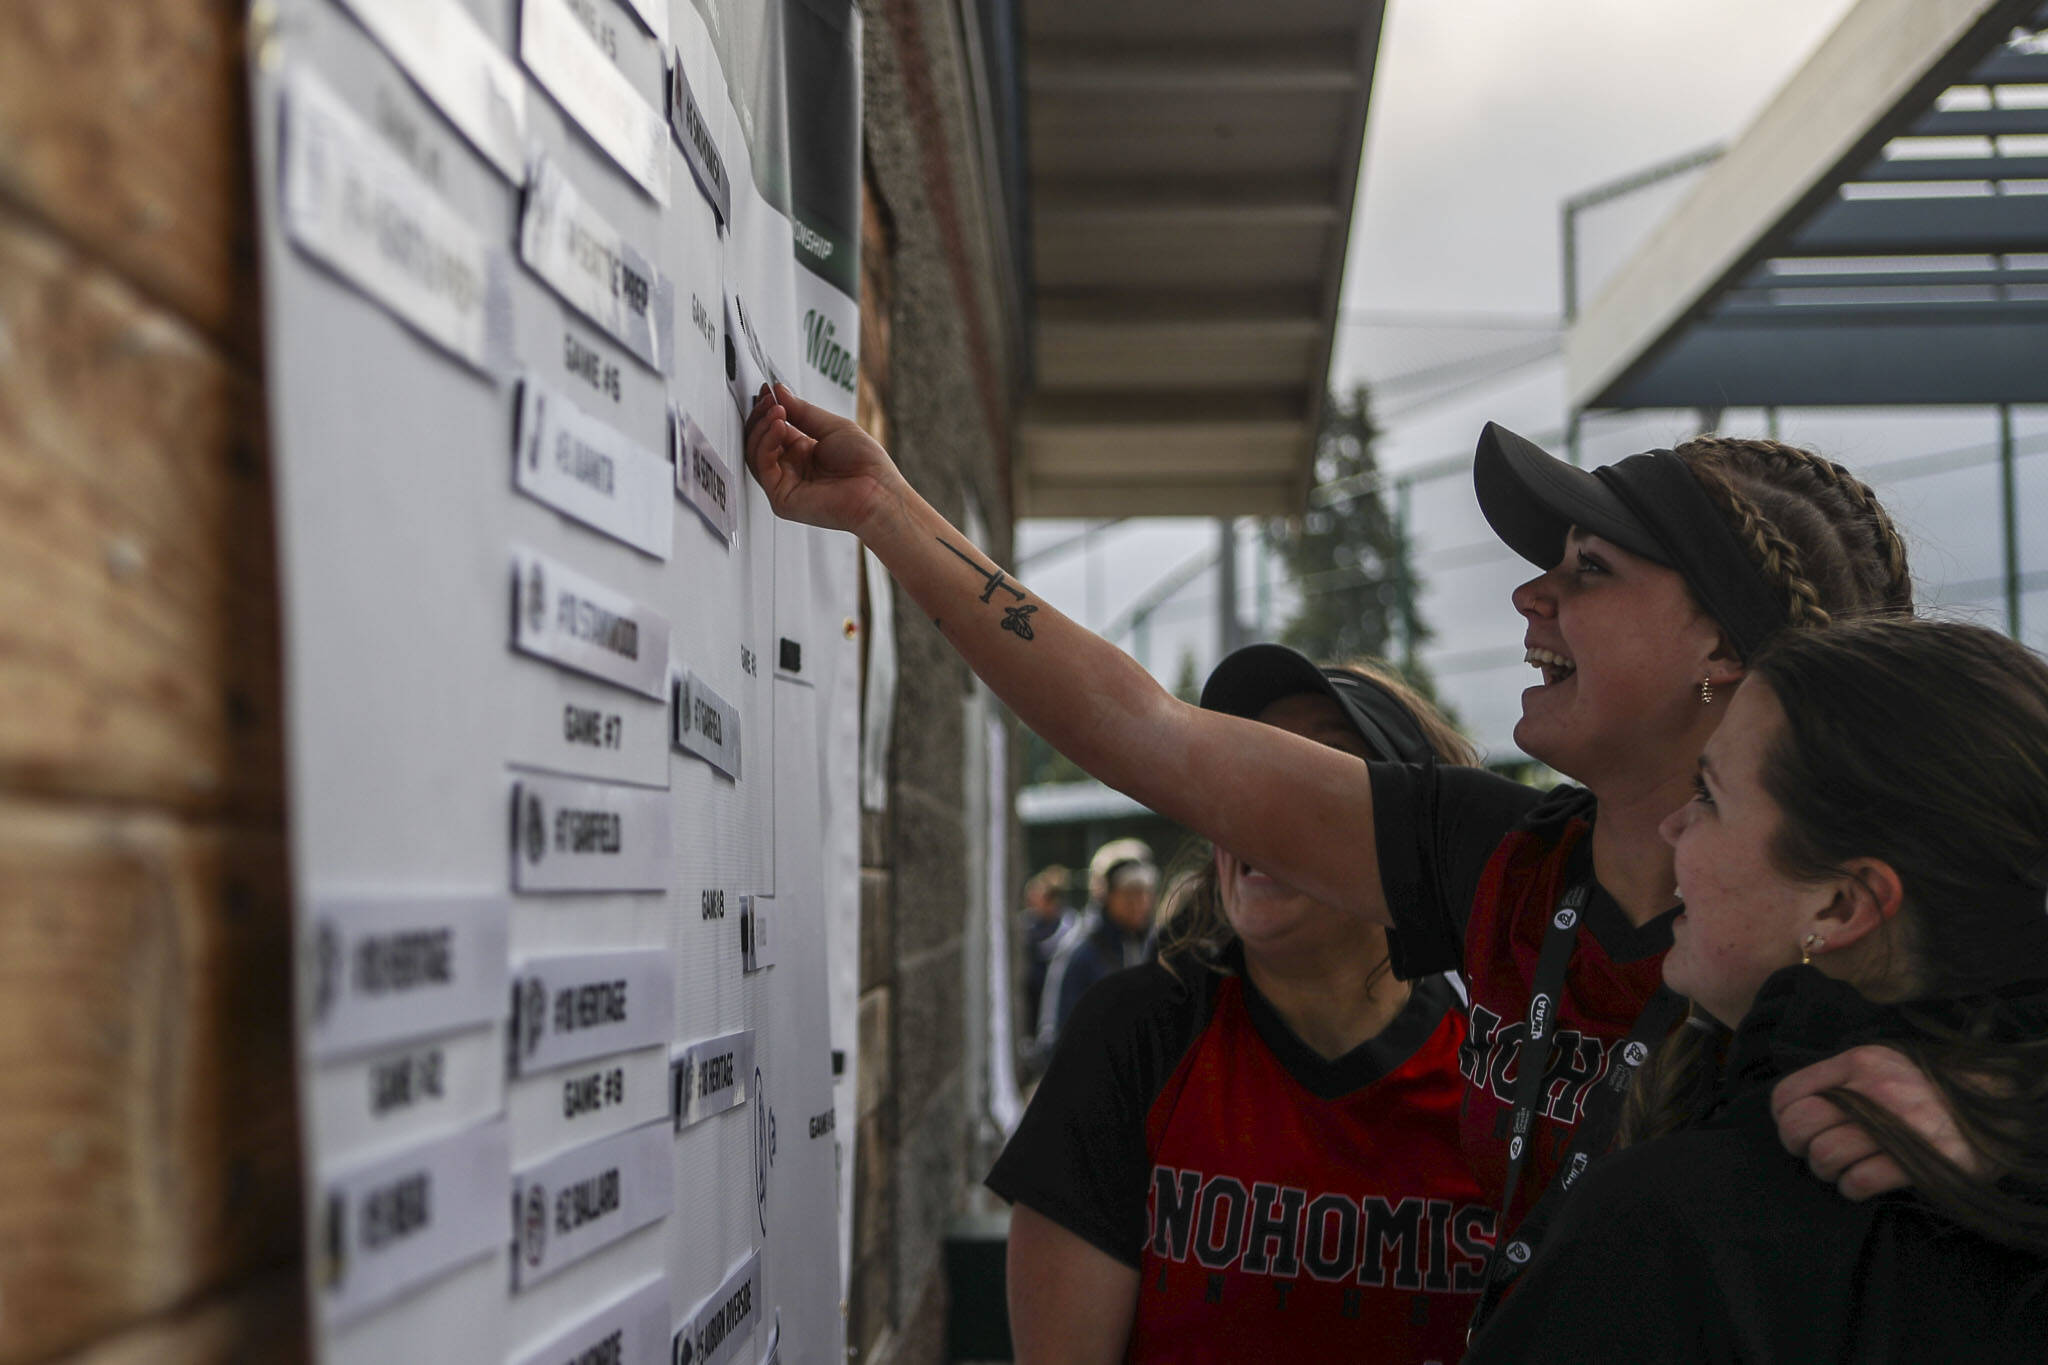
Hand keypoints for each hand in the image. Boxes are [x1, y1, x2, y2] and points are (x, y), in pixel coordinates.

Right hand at [743, 383, 902, 535]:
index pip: (774, 430)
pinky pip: (762, 467)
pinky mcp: (782, 499)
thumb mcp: (833, 426)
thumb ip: (803, 411)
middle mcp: (793, 468)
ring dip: (762, 426)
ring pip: (756, 453)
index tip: (768, 390)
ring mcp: (785, 484)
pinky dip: (766, 442)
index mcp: (805, 452)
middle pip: (760, 441)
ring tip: (776, 410)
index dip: (769, 409)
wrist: (878, 492)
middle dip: (762, 416)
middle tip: (769, 398)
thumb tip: (780, 392)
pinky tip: (779, 425)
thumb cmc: (867, 466)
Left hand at [1771, 1044, 1982, 1199]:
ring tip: (1842, 1170)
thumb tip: (1798, 1107)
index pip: (1790, 1093)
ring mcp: (1895, 1127)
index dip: (1782, 1119)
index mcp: (1858, 1064)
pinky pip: (1859, 1180)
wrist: (1996, 1103)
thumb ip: (1842, 1079)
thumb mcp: (1883, 1065)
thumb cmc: (1929, 1087)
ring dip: (1827, 1171)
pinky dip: (1852, 1188)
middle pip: (1801, 1126)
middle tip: (1815, 1154)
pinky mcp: (1918, 1162)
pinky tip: (1861, 1184)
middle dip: (1799, 1147)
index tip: (1794, 1130)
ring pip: (1826, 1156)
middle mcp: (1871, 1091)